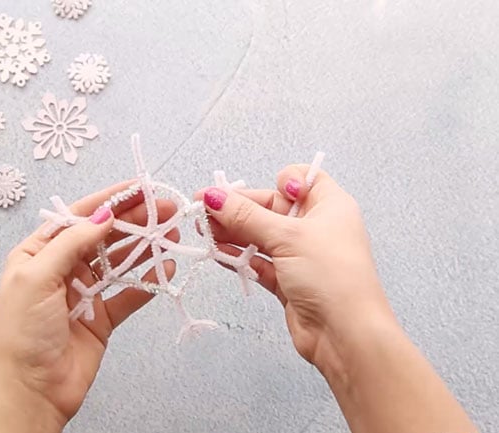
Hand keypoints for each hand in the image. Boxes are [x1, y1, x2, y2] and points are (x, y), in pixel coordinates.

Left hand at [0, 181, 177, 432]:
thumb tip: (103, 215)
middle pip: (104, 236)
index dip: (110, 200)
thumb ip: (72, 243)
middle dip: (135, 220)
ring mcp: (84, 293)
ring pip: (120, 262)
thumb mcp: (38, 277)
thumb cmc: (22, 331)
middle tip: (167, 209)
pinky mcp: (101, 318)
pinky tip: (167, 268)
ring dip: (145, 246)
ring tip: (172, 233)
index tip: (140, 187)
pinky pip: (128, 293)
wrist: (29, 391)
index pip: (78, 217)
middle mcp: (62, 269)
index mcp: (39, 254)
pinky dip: (148, 281)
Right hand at [195, 167, 475, 432]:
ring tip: (203, 231)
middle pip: (271, 207)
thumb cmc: (328, 273)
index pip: (303, 179)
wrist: (345, 334)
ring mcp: (300, 255)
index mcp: (328, 206)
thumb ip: (245, 216)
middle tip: (202, 210)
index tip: (262, 191)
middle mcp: (315, 227)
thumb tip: (212, 196)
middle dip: (238, 208)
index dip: (281, 181)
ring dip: (233, 232)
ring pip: (260, 236)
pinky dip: (239, 257)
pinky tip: (216, 252)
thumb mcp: (286, 236)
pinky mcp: (287, 280)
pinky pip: (258, 262)